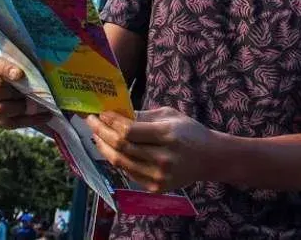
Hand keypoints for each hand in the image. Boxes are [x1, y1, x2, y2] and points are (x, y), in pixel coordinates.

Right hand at [0, 57, 51, 129]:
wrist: (20, 88)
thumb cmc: (24, 73)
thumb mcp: (26, 65)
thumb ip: (30, 66)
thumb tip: (42, 69)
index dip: (7, 70)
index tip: (20, 74)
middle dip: (15, 93)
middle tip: (33, 93)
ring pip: (0, 110)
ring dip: (22, 109)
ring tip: (39, 106)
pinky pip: (7, 123)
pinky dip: (27, 121)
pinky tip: (44, 117)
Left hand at [86, 107, 216, 192]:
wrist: (209, 158)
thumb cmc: (189, 131)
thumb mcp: (170, 115)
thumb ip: (143, 116)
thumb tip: (116, 114)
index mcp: (167, 135)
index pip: (129, 131)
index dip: (111, 122)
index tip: (101, 113)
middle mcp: (163, 157)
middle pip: (122, 147)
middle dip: (101, 132)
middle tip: (91, 122)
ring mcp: (159, 176)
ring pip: (121, 162)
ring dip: (104, 148)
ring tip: (96, 136)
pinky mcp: (156, 187)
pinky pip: (128, 173)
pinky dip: (117, 160)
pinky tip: (110, 150)